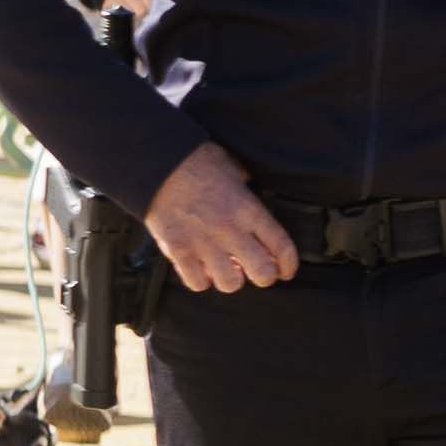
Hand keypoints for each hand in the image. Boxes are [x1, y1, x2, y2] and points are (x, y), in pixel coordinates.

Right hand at [142, 141, 298, 292]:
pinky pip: (197, 282)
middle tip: (256, 271)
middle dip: (263, 276)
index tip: (285, 270)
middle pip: (263, 274)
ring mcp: (204, 242)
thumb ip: (248, 192)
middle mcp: (230, 230)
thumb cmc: (197, 162)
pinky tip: (200, 269)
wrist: (158, 163)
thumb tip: (254, 204)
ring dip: (231, 279)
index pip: (282, 248)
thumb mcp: (235, 170)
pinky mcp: (178, 250)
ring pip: (230, 283)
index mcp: (249, 210)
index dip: (288, 265)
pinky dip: (201, 280)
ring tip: (225, 269)